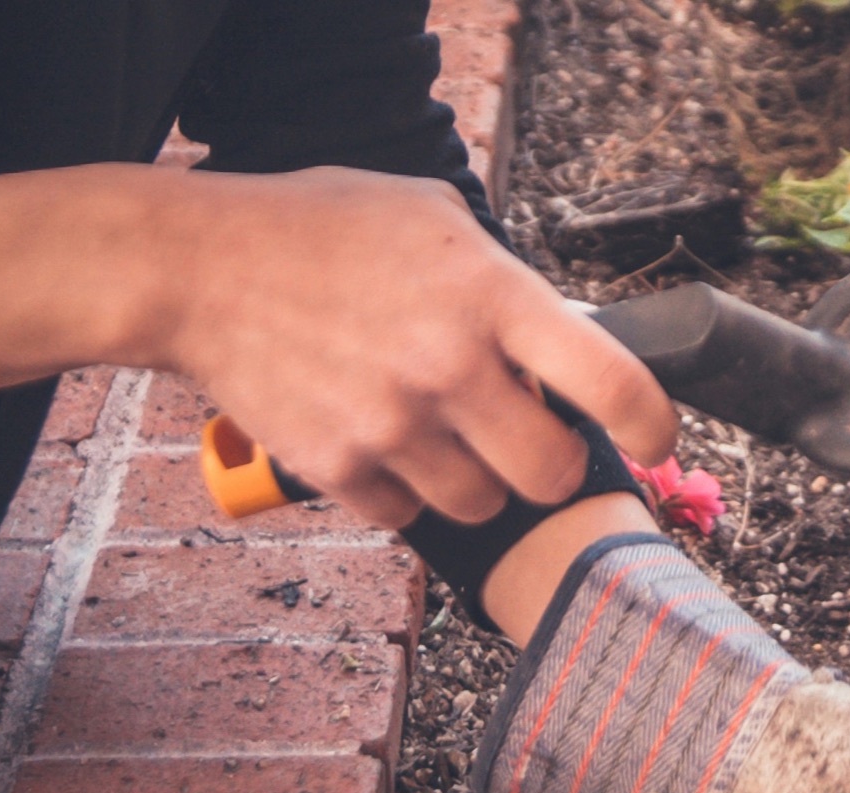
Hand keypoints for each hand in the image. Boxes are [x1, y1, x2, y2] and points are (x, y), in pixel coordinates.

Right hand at [0, 164, 676, 527]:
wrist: (196, 267)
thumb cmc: (323, 230)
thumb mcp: (434, 219)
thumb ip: (508, 282)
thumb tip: (570, 340)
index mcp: (492, 296)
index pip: (613, 384)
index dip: (651, 426)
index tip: (653, 439)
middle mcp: (451, 367)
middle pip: (552, 474)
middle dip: (549, 464)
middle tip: (528, 440)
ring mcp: (393, 424)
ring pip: (482, 505)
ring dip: (477, 482)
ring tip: (443, 435)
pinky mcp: (339, 466)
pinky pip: (406, 516)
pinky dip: (403, 494)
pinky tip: (381, 443)